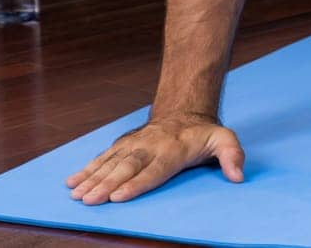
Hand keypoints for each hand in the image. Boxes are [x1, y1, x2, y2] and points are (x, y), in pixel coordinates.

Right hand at [64, 116, 243, 204]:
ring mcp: (134, 144)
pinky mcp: (124, 144)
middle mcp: (150, 146)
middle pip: (126, 167)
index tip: (119, 196)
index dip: (137, 183)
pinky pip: (103, 156)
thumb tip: (238, 176)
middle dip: (106, 184)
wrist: (184, 109)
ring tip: (75, 193)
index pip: (154, 170)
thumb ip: (232, 156)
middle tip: (89, 199)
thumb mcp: (224, 139)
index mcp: (173, 150)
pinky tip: (72, 181)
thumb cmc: (203, 133)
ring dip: (91, 177)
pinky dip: (86, 168)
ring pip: (111, 161)